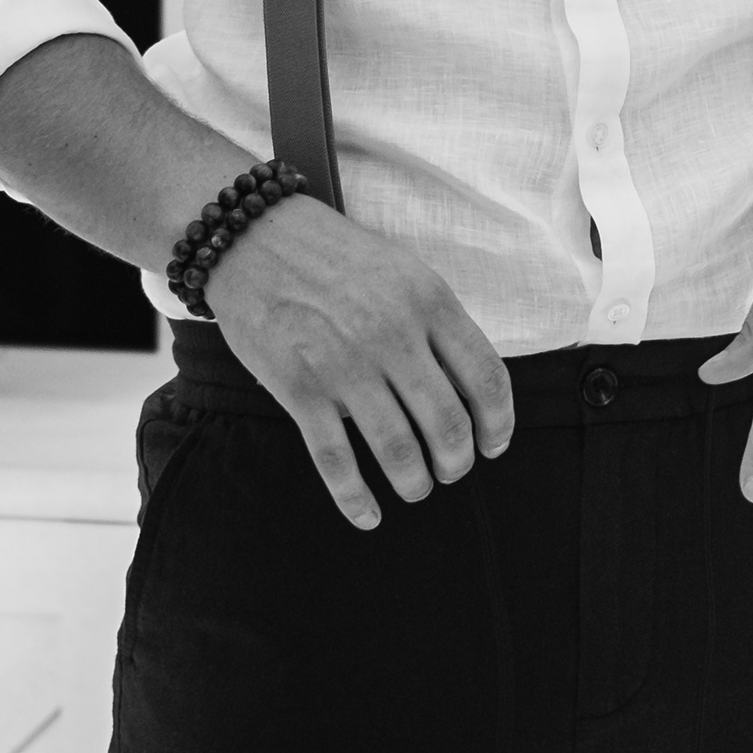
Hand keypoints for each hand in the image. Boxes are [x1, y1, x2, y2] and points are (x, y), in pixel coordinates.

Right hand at [203, 192, 514, 530]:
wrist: (254, 238)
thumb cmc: (335, 256)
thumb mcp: (404, 270)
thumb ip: (437, 322)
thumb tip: (468, 384)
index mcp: (429, 301)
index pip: (486, 378)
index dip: (498, 424)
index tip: (494, 445)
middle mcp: (393, 333)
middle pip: (448, 424)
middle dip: (456, 463)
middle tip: (450, 472)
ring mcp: (345, 363)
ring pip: (398, 449)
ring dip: (414, 483)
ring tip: (415, 488)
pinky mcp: (299, 387)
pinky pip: (336, 460)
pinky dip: (356, 499)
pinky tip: (367, 514)